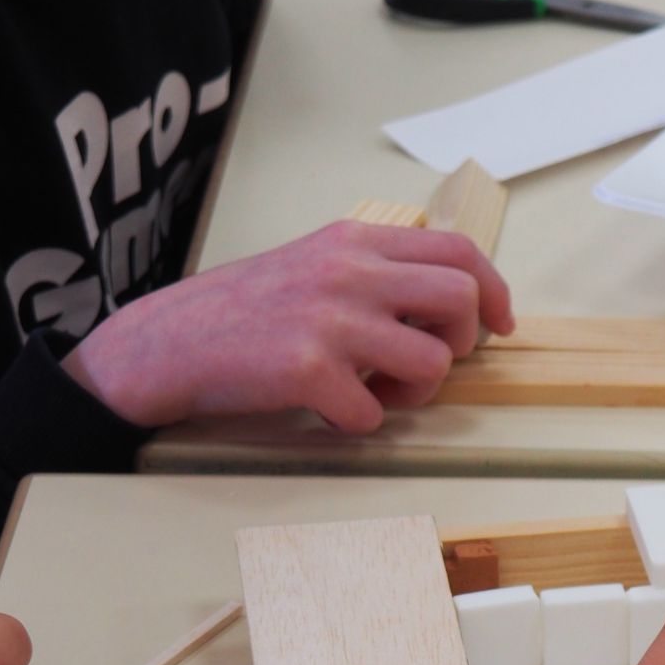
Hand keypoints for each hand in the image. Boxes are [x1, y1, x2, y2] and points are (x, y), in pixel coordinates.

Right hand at [61, 221, 514, 431]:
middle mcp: (349, 271)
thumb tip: (444, 302)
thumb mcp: (313, 264)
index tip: (499, 325)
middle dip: (462, 342)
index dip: (495, 291)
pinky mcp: (307, 370)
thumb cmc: (242, 313)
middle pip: (461, 299)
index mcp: (355, 241)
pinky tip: (328, 409)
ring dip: (416, 391)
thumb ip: (373, 273)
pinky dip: (360, 422)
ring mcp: (330, 319)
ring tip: (376, 391)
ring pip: (433, 361)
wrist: (165, 343)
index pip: (459, 251)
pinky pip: (374, 413)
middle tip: (426, 364)